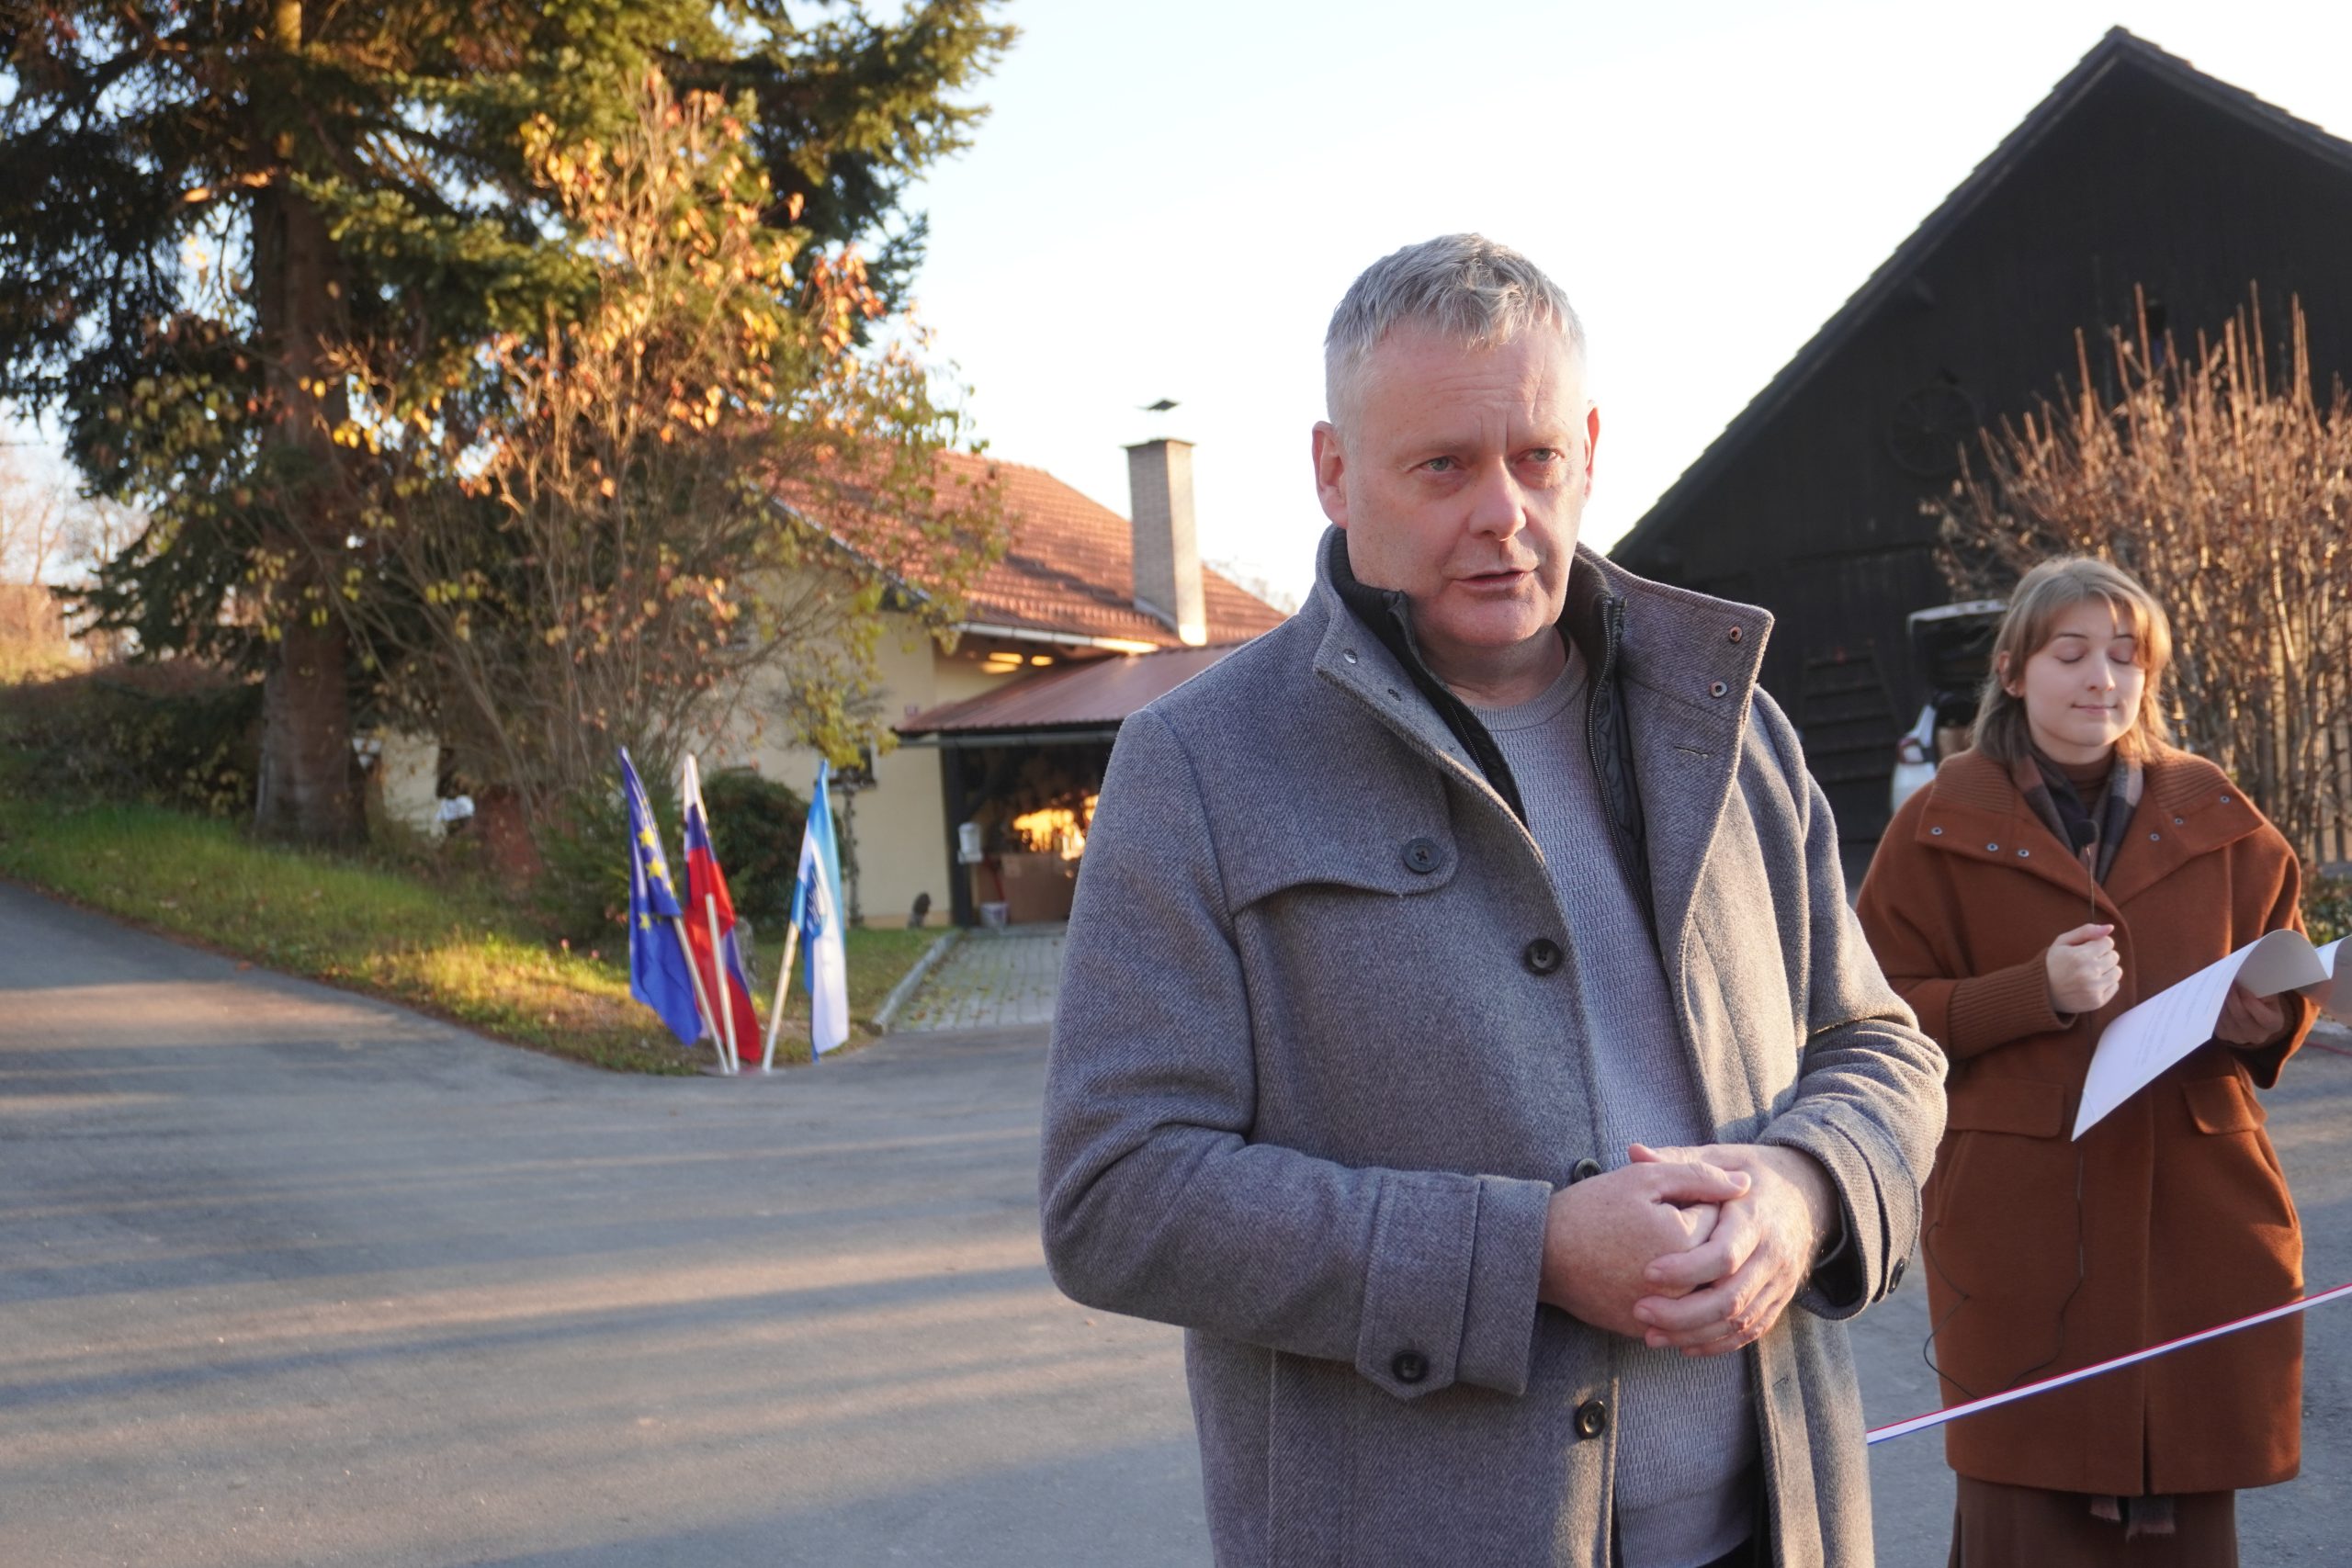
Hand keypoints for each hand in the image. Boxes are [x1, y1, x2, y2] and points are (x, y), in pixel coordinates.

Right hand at [1537, 1155, 1748, 1338]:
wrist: (1540, 1253)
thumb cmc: (1590, 1209)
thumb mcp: (1644, 1180)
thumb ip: (1699, 1177)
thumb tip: (1745, 1186)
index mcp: (1685, 1242)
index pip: (1719, 1219)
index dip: (1697, 1202)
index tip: (1670, 1199)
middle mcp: (1681, 1285)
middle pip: (1715, 1259)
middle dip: (1699, 1238)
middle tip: (1661, 1222)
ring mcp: (1663, 1313)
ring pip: (1699, 1291)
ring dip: (1692, 1272)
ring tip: (1658, 1248)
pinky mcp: (1643, 1328)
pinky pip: (1677, 1316)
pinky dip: (1674, 1298)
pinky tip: (1652, 1277)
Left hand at [1628, 1143, 1834, 1356]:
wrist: (1807, 1192)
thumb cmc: (1750, 1172)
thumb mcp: (1720, 1156)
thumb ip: (1678, 1161)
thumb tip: (1634, 1151)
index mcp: (1755, 1218)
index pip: (1724, 1255)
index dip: (1685, 1268)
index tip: (1647, 1273)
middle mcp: (1772, 1254)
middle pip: (1731, 1298)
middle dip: (1683, 1313)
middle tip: (1639, 1311)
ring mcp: (1779, 1281)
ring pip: (1740, 1321)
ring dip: (1694, 1334)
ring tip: (1650, 1336)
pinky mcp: (1779, 1299)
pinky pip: (1751, 1331)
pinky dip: (1718, 1344)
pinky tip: (1683, 1346)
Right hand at [2045, 923, 2120, 1014]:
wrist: (2041, 993)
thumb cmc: (2052, 963)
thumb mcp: (2062, 942)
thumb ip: (2086, 931)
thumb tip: (2110, 927)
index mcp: (2079, 956)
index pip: (2108, 942)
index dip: (2097, 944)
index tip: (2087, 950)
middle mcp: (2088, 972)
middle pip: (2114, 956)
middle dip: (2103, 956)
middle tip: (2087, 962)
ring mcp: (2094, 988)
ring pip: (2117, 971)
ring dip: (2107, 970)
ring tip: (2090, 972)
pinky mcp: (2097, 1001)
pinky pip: (2115, 986)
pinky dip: (2106, 984)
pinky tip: (2091, 984)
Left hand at [2215, 983, 2285, 1045]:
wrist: (2252, 1010)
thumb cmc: (2262, 997)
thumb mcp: (2268, 992)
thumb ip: (2261, 988)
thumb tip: (2245, 980)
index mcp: (2275, 1024)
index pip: (2264, 1017)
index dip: (2251, 1002)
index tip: (2241, 986)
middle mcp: (2258, 1035)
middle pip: (2241, 1017)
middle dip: (2232, 998)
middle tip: (2225, 983)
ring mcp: (2240, 1038)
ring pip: (2226, 1018)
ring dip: (2221, 1001)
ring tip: (2219, 987)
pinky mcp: (2224, 1035)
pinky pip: (2216, 1021)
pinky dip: (2215, 1008)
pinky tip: (2215, 997)